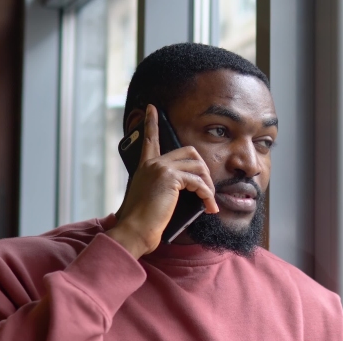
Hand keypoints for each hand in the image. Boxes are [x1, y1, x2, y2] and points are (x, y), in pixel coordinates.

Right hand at [108, 105, 218, 258]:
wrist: (134, 230)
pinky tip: (208, 207)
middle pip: (190, 152)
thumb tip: (187, 190)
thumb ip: (163, 188)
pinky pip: (199, 182)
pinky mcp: (170, 178)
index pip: (150, 139)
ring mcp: (161, 168)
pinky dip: (207, 195)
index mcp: (145, 167)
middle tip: (207, 190)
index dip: (152, 123)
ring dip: (208, 185)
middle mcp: (152, 164)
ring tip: (208, 202)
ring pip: (198, 166)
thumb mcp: (152, 199)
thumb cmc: (143, 222)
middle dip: (204, 170)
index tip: (153, 108)